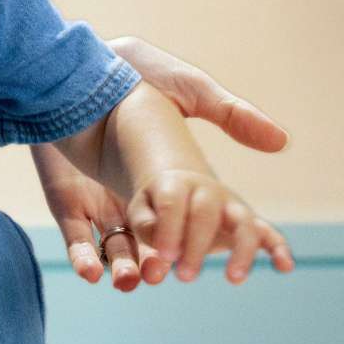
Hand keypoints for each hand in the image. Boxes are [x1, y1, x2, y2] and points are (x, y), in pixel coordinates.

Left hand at [36, 36, 289, 289]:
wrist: (80, 62)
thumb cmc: (140, 70)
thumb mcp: (187, 90)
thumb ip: (229, 114)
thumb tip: (280, 141)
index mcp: (169, 182)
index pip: (195, 229)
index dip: (213, 250)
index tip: (235, 275)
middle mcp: (135, 197)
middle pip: (153, 246)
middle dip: (158, 265)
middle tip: (169, 278)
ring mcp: (97, 200)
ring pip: (115, 247)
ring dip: (122, 268)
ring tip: (128, 282)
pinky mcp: (64, 196)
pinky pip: (73, 235)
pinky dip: (82, 256)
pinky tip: (91, 271)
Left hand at [110, 168, 293, 284]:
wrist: (183, 187)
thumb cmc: (157, 206)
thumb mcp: (142, 212)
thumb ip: (145, 235)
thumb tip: (152, 273)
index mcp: (176, 184)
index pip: (173, 203)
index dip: (169, 230)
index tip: (165, 257)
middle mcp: (208, 192)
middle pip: (207, 213)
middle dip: (197, 246)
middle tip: (185, 277)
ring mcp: (233, 206)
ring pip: (245, 223)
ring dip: (242, 251)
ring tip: (233, 279)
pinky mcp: (252, 222)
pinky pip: (271, 233)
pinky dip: (280, 248)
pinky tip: (285, 267)